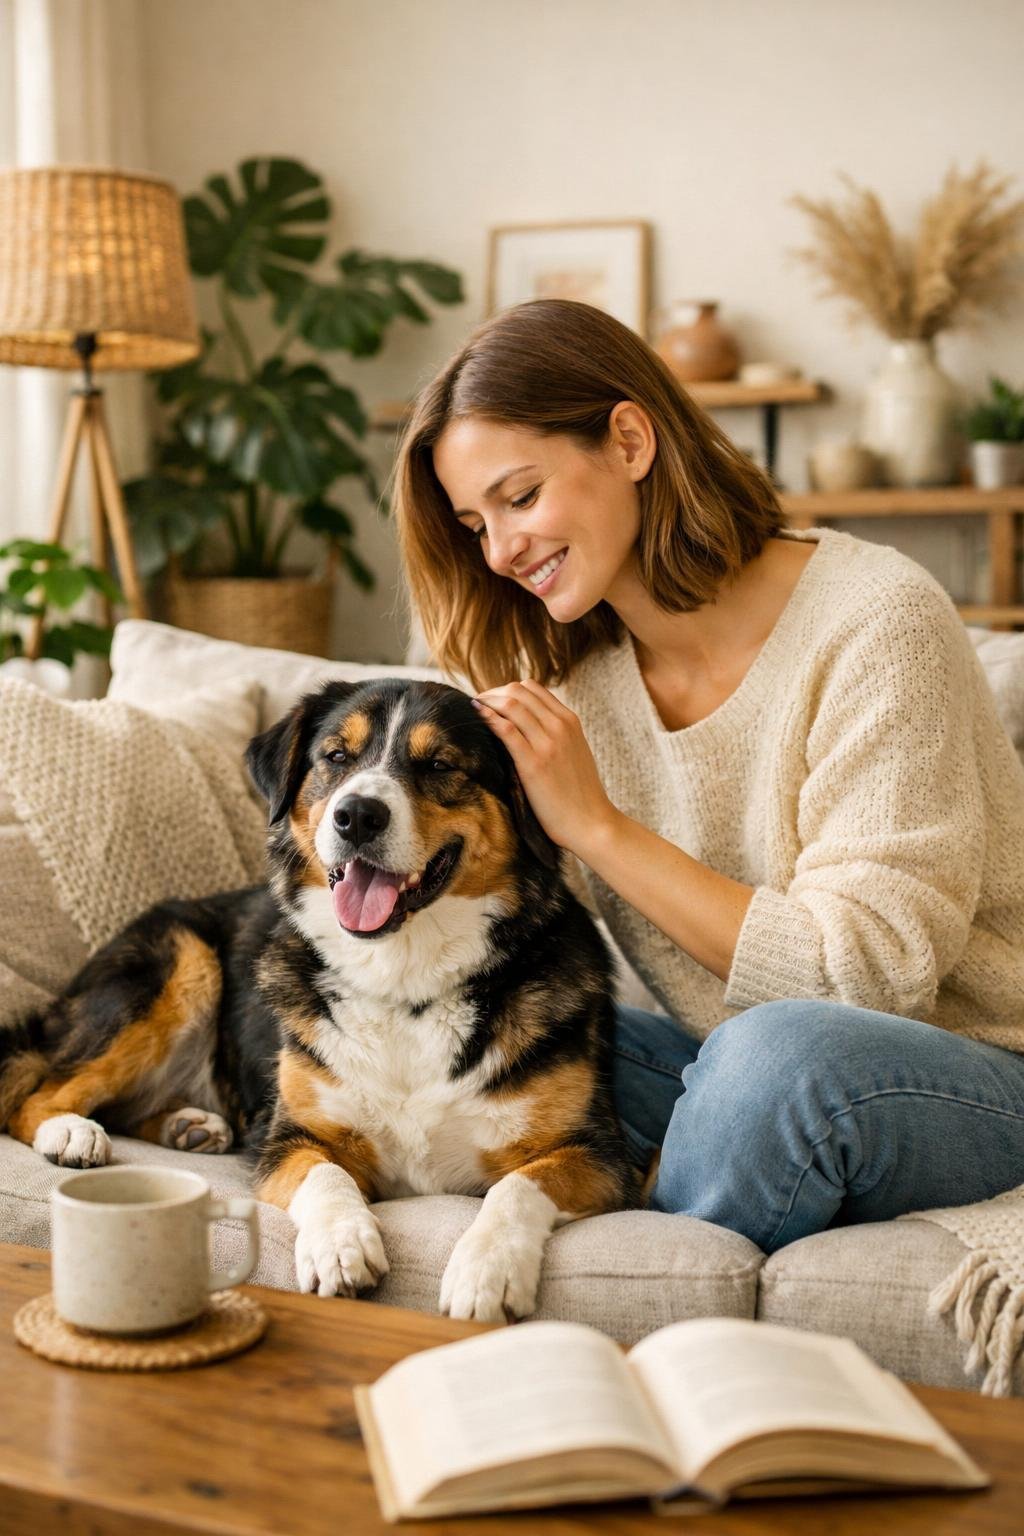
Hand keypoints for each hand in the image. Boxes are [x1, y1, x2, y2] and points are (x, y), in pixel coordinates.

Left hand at [471, 679, 616, 854]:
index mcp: (570, 721)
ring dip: (487, 703)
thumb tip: (527, 727)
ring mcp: (548, 743)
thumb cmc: (580, 794)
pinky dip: (487, 718)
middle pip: (518, 690)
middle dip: (493, 694)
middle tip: (478, 706)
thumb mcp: (574, 752)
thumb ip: (556, 735)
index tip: (491, 702)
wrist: (591, 823)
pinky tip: (476, 717)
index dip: (506, 690)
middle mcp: (560, 726)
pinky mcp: (533, 763)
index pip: (532, 688)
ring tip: (473, 711)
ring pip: (511, 704)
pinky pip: (505, 729)